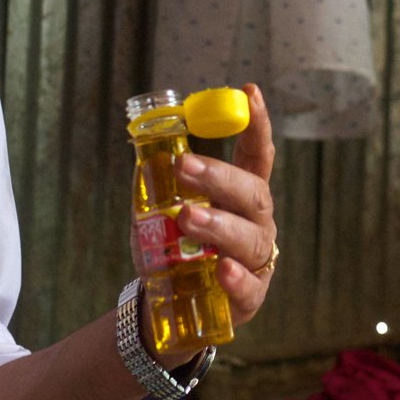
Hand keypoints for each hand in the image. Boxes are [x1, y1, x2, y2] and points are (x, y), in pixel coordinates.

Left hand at [172, 83, 276, 326]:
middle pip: (252, 193)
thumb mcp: (158, 211)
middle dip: (219, 177)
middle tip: (184, 168)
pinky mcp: (250, 298)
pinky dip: (235, 277)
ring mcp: (256, 261)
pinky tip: (221, 268)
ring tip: (187, 217)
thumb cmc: (171, 249)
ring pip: (249, 238)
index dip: (257, 124)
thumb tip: (142, 147)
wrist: (167, 305)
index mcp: (239, 196)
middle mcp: (256, 223)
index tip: (249, 93)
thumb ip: (156, 183)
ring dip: (218, 225)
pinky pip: (249, 286)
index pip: (256, 155)